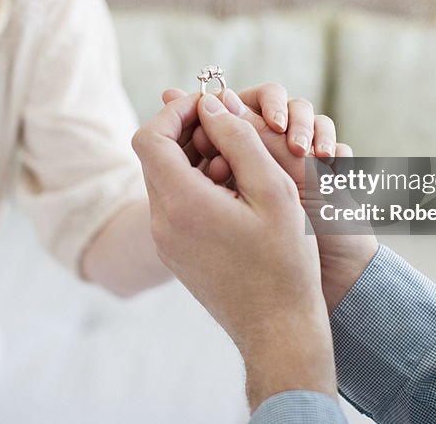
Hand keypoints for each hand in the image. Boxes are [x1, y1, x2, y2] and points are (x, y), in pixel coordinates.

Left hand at [132, 92, 336, 409]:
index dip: (176, 112)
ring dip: (194, 160)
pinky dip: (195, 185)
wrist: (278, 330)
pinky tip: (234, 193)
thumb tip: (212, 106)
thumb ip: (240, 140)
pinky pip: (173, 204)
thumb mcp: (274, 190)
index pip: (150, 137)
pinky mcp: (174, 253)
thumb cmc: (285, 262)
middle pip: (154, 156)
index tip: (210, 107)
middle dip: (188, 133)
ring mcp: (165, 241)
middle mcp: (162, 223)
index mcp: (182, 204)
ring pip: (164, 179)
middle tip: (231, 134)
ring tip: (239, 166)